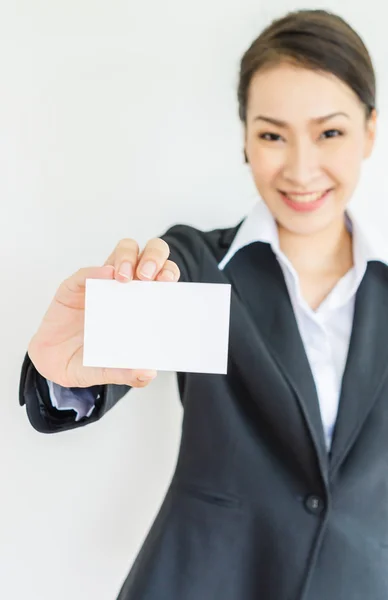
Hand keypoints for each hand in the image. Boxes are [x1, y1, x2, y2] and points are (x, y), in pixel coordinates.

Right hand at [28, 237, 179, 387]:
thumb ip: (127, 373)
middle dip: (153, 257)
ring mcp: (102, 283)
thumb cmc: (90, 361)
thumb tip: (148, 372)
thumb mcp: (109, 371)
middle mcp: (127, 287)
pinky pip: (86, 272)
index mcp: (143, 303)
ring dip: (127, 257)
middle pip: (149, 254)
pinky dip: (95, 271)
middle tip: (148, 276)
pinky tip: (102, 277)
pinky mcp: (75, 286)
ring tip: (124, 277)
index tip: (168, 283)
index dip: (168, 273)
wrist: (53, 364)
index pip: (164, 277)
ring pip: (123, 251)